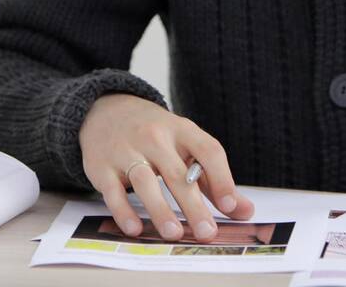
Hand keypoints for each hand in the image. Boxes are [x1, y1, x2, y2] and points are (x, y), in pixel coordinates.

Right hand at [78, 93, 254, 242]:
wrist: (106, 110)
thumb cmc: (155, 135)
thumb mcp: (185, 145)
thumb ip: (212, 179)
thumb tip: (244, 211)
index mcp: (182, 130)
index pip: (208, 151)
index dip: (222, 179)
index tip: (231, 207)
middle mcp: (155, 136)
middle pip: (178, 173)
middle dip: (194, 206)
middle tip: (207, 233)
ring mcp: (126, 150)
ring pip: (145, 182)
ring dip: (160, 209)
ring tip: (174, 234)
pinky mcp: (101, 165)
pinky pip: (112, 191)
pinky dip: (123, 211)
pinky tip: (135, 229)